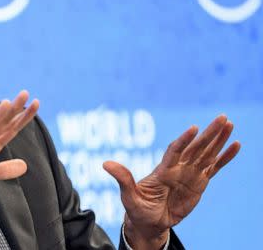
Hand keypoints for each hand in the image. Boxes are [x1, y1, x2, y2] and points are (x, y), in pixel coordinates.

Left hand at [103, 115, 239, 249]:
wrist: (149, 221)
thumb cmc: (137, 208)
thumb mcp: (128, 196)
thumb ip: (122, 179)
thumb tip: (105, 163)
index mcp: (163, 170)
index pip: (175, 151)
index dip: (184, 140)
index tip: (194, 128)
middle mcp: (178, 168)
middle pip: (196, 147)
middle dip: (209, 133)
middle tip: (222, 117)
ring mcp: (190, 174)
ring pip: (207, 153)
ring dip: (218, 139)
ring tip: (229, 124)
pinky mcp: (199, 182)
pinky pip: (214, 167)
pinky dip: (225, 157)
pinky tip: (235, 145)